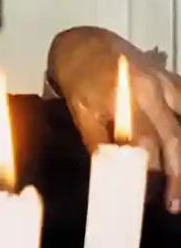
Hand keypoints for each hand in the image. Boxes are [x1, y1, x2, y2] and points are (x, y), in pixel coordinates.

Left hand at [49, 28, 180, 210]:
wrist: (85, 43)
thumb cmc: (77, 78)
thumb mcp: (78, 110)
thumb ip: (96, 139)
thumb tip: (108, 171)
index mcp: (126, 98)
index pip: (146, 142)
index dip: (150, 171)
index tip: (150, 197)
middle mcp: (153, 90)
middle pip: (173, 137)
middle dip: (176, 173)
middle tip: (174, 204)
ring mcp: (166, 83)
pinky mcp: (171, 79)